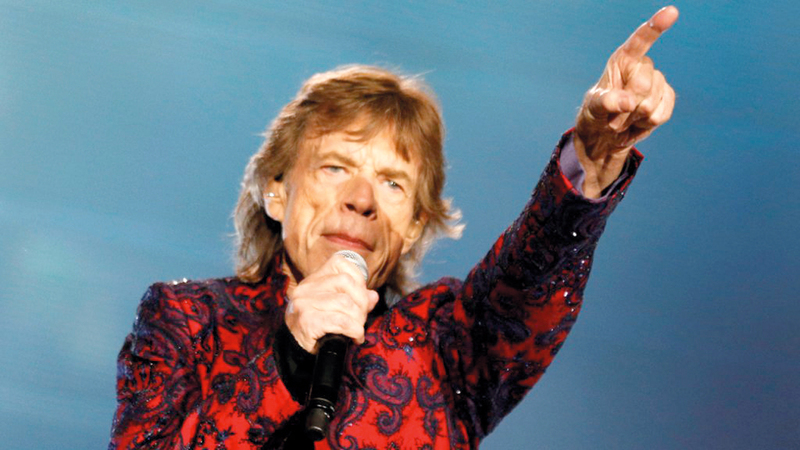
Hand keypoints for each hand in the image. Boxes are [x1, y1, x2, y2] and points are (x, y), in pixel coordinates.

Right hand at [284, 253, 379, 352]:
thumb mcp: (336, 307)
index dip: (358, 278)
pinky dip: (354, 330)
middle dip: (361, 302)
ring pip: (345, 302)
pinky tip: (355, 337)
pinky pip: (340, 321)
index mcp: (314, 279)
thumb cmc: (317, 325)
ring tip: (357, 330)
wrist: (295, 347)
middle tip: (362, 318)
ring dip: (358, 319)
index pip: (340, 262)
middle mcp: (307, 287)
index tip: (361, 297)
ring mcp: (305, 303)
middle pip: (346, 282)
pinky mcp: (307, 321)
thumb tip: (373, 296)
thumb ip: (356, 299)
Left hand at [575, 6, 678, 197]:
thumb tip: (628, 102)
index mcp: (622, 60)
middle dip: (627, 106)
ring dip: (635, 118)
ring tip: (625, 118)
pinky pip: (662, 114)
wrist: (606, 133)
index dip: (655, 26)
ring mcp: (657, 82)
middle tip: (615, 113)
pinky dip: (647, 125)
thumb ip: (606, 102)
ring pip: (651, 103)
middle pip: (643, 85)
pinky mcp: (666, 99)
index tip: (671, 12)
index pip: (640, 40)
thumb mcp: (593, 108)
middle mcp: (642, 67)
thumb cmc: (596, 113)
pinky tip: (638, 123)